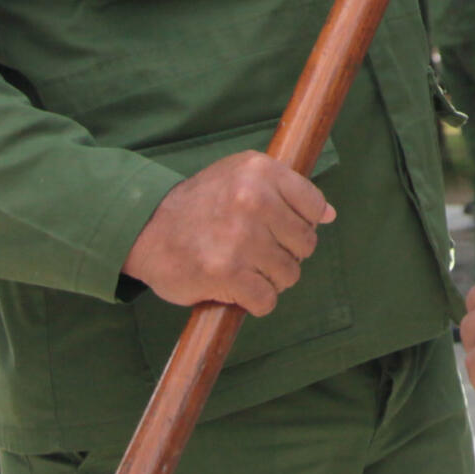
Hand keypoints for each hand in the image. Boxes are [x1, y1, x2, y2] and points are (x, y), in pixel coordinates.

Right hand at [122, 152, 333, 315]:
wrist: (145, 229)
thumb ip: (286, 191)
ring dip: (271, 279)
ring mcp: (241, 238)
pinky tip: (240, 289)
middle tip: (259, 252)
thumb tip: (329, 215)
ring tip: (246, 269)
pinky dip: (257, 301)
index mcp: (261, 171)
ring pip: (289, 274)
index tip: (280, 229)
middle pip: (306, 243)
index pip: (314, 205)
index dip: (302, 223)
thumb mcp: (241, 176)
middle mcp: (254, 200)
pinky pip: (267, 300)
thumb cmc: (200, 203)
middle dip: (287, 253)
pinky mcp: (226, 274)